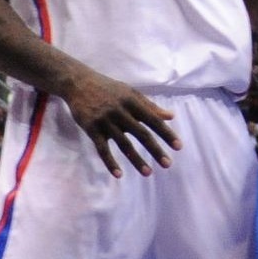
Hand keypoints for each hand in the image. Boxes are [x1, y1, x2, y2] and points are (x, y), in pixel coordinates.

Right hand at [61, 70, 179, 176]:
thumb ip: (150, 106)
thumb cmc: (108, 88)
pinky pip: (102, 149)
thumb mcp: (130, 92)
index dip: (166, 133)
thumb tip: (171, 116)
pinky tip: (119, 174)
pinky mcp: (91, 129)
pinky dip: (110, 162)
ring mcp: (105, 121)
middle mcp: (120, 111)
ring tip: (148, 173)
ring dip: (136, 160)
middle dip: (155, 150)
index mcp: (132, 101)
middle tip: (168, 164)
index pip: (153, 120)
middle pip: (141, 133)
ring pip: (123, 144)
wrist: (78, 83)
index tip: (178, 147)